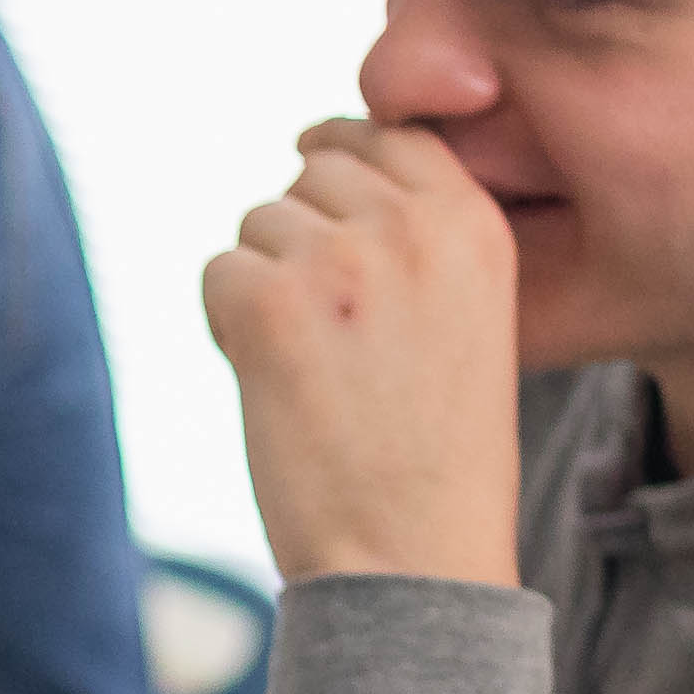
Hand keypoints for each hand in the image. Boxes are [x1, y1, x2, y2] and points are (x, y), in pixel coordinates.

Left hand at [201, 116, 526, 587]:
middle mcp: (413, 225)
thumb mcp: (467, 315)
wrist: (414, 562)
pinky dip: (227, 327)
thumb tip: (317, 147)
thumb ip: (414, 233)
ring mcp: (339, 259)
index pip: (391, 132)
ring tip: (315, 372)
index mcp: (477, 224)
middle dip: (302, 234)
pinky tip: (275, 387)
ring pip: (258, 222)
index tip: (329, 203)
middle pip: (314, 170)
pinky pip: (216, 272)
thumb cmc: (436, 457)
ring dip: (264, 287)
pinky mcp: (269, 304)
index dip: (344, 162)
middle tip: (332, 333)